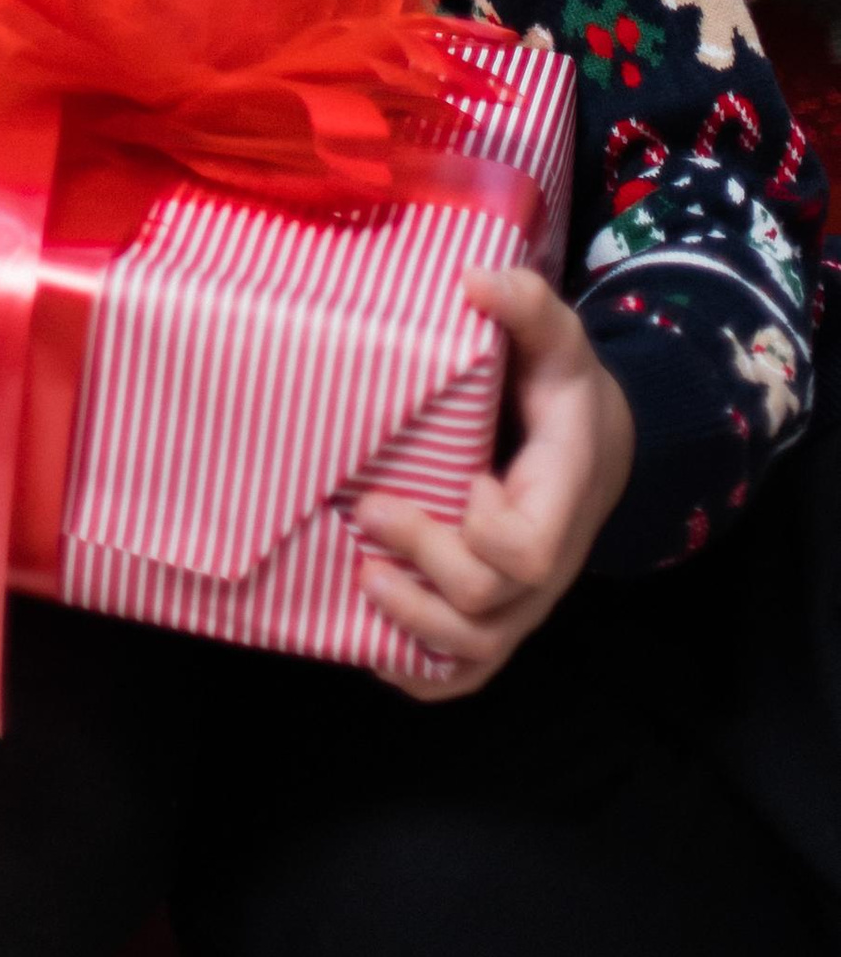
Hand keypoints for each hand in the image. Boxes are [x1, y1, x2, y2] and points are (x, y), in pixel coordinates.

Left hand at [356, 269, 635, 699]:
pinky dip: (417, 671)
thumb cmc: (564, 392)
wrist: (596, 446)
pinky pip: (463, 674)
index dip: (483, 528)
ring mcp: (521, 602)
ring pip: (474, 653)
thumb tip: (472, 282)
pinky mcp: (496, 616)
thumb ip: (526, 306)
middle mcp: (546, 568)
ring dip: (411, 626)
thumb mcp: (558, 341)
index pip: (526, 552)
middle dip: (422, 565)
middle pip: (487, 606)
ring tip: (361, 577)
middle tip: (367, 510)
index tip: (461, 476)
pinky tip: (369, 639)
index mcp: (561, 503)